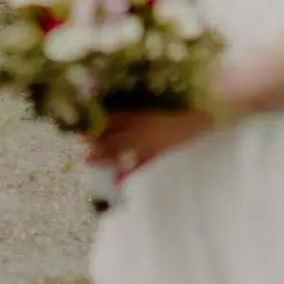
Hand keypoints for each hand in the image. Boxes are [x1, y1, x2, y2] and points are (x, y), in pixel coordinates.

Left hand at [87, 109, 215, 180]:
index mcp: (139, 110)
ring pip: (120, 149)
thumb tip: (123, 101)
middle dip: (94, 139)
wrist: (205, 112)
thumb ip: (141, 102)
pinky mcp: (159, 151)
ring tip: (86, 159)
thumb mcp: (158, 100)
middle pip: (111, 134)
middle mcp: (140, 125)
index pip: (112, 117)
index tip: (80, 122)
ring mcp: (148, 140)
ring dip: (103, 155)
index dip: (96, 120)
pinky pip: (141, 164)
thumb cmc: (184, 102)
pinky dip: (128, 173)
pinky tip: (117, 183)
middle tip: (79, 142)